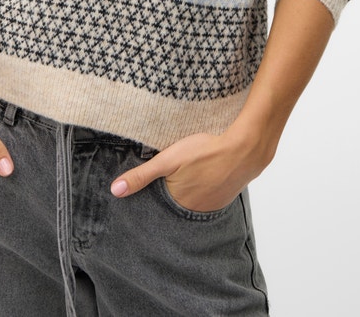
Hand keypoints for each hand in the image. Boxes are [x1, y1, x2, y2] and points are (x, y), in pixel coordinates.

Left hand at [110, 129, 274, 212]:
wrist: (244, 149)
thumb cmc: (204, 152)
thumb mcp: (168, 159)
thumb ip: (142, 175)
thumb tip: (115, 190)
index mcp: (178, 204)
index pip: (158, 206)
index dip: (153, 195)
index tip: (151, 186)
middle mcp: (195, 211)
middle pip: (175, 204)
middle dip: (169, 194)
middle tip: (171, 177)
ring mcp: (212, 206)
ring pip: (192, 201)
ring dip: (187, 192)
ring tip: (186, 176)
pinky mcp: (224, 197)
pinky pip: (207, 197)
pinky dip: (202, 189)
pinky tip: (202, 176)